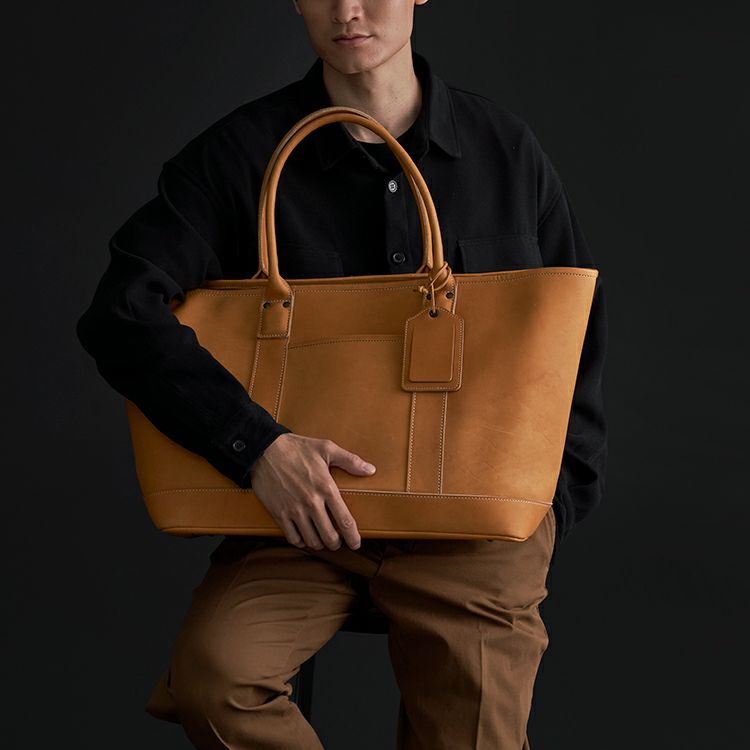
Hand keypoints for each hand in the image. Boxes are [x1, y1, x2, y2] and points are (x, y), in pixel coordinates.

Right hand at [248, 433, 375, 550]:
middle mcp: (311, 502)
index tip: (356, 544)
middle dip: (336, 544)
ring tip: (322, 540)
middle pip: (329, 536)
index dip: (353, 537)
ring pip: (311, 540)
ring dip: (319, 544)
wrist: (264, 450)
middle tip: (338, 542)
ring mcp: (294, 510)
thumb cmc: (297, 448)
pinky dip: (300, 541)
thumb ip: (350, 461)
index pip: (345, 521)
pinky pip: (292, 537)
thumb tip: (370, 470)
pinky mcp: (278, 513)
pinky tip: (304, 536)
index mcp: (326, 488)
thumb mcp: (326, 448)